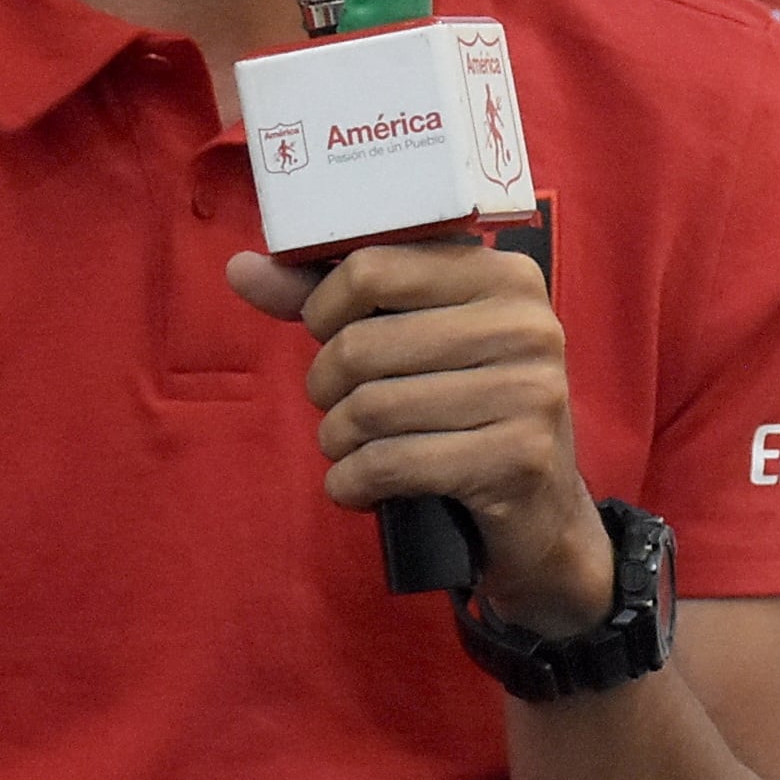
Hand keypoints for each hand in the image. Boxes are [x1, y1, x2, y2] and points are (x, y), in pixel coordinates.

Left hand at [226, 243, 612, 633]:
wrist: (539, 512)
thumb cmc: (462, 409)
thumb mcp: (412, 341)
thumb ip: (330, 301)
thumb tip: (240, 268)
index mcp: (505, 275)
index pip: (372, 267)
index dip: (323, 308)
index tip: (327, 335)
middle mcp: (528, 325)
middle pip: (362, 345)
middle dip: (325, 386)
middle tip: (338, 406)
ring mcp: (531, 392)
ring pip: (371, 408)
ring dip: (337, 440)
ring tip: (349, 448)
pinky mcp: (518, 459)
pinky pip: (391, 464)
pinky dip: (351, 484)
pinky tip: (357, 487)